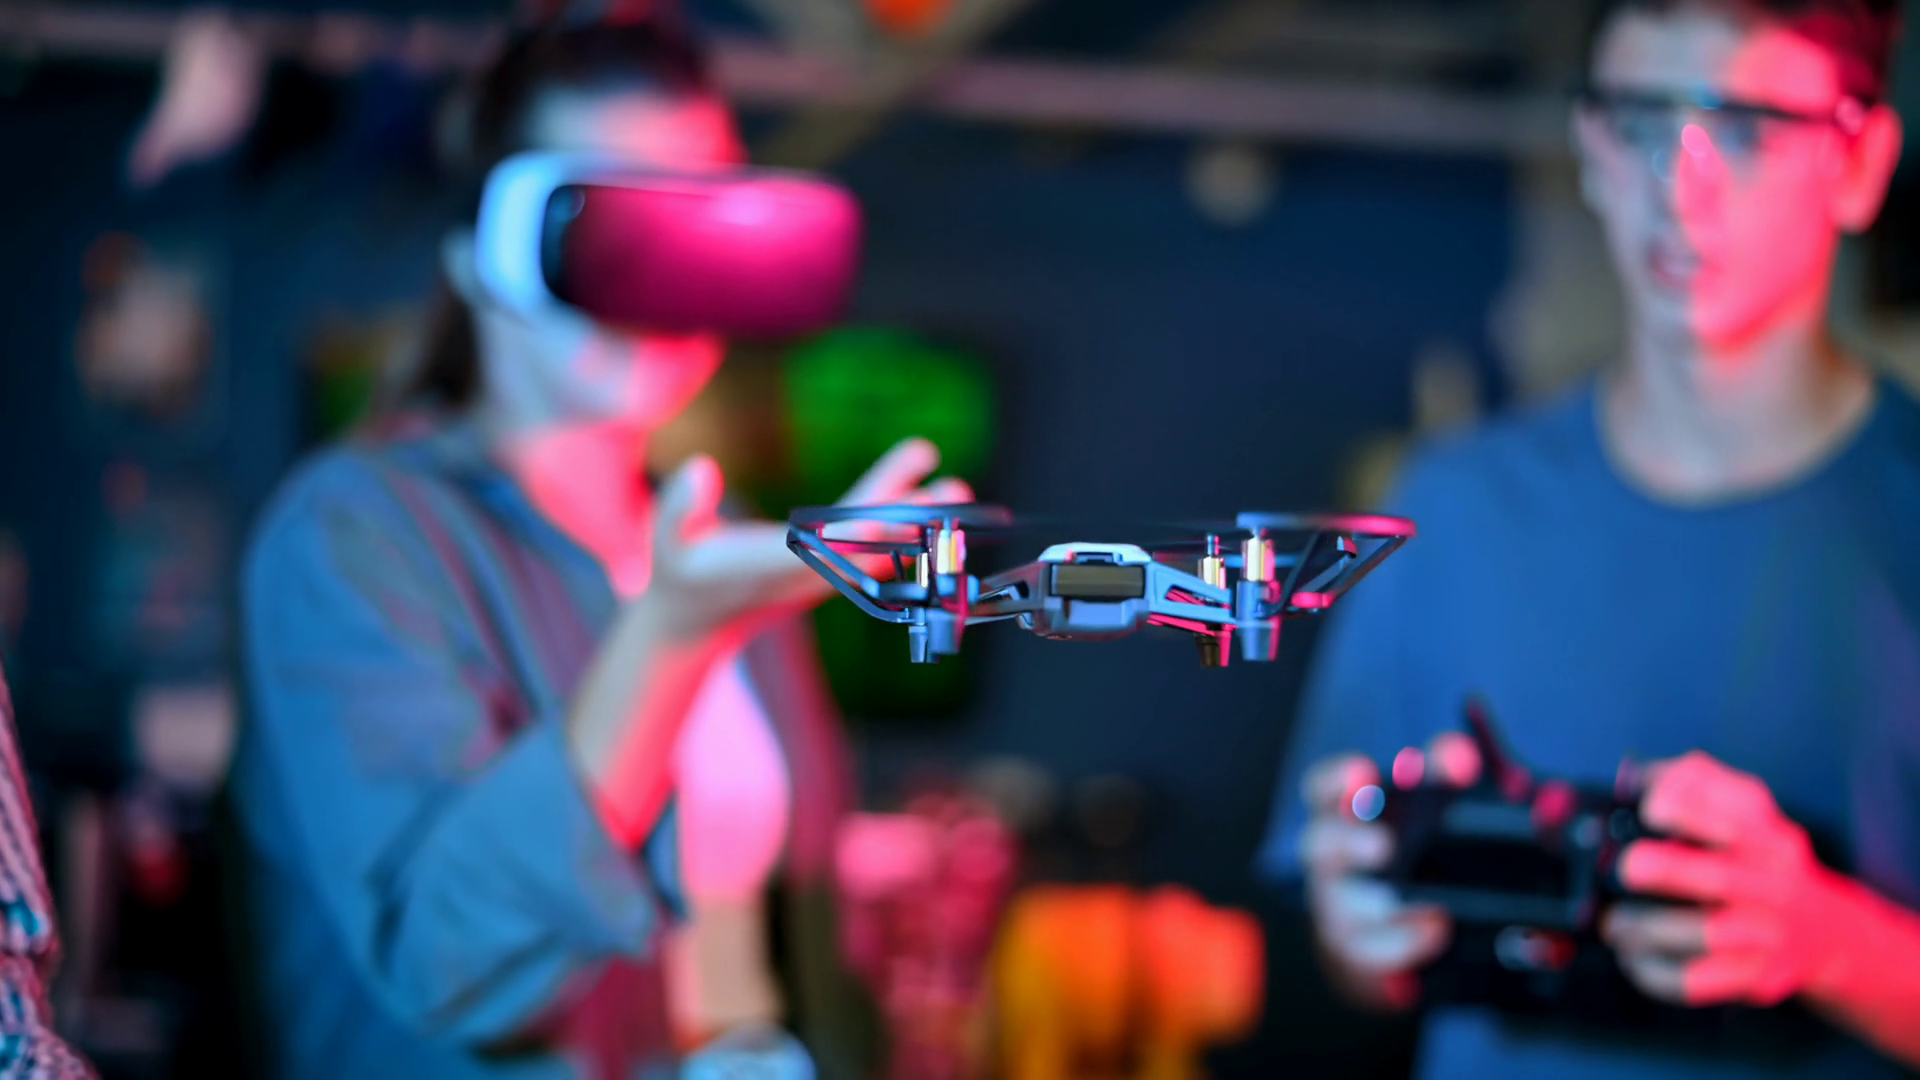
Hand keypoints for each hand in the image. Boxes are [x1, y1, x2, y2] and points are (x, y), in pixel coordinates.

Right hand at [646, 436, 969, 643]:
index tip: (891, 515)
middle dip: (911, 521)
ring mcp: (826, 569)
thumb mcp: (667, 542)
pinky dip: (897, 503)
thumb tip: (701, 469)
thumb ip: (678, 507)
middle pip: (870, 544)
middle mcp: (812, 571)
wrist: (697, 618)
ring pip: (879, 536)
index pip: (826, 552)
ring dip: (918, 512)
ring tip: (958, 485)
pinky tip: (922, 469)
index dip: (859, 534)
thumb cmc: (680, 575)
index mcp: (775, 568)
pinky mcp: (830, 560)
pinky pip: (870, 528)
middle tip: (953, 496)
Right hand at [1299, 733, 1477, 1006]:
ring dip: (1375, 908)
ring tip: (1430, 916)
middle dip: (1348, 843)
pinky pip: (1368, 953)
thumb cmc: (1414, 859)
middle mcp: (1332, 864)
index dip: (1335, 782)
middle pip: (1320, 846)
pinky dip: (1401, 944)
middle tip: (1384, 846)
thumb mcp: (1434, 808)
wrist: (1402, 936)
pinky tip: (1435, 932)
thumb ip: (1445, 775)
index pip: (1324, 793)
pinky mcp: (1357, 954)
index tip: (1362, 772)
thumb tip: (1462, 753)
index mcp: (1344, 819)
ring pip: (1340, 909)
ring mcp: (1339, 911)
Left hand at [1601, 751, 1847, 1007]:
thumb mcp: (1748, 811)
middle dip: (1668, 870)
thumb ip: (1698, 780)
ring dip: (1650, 929)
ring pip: (1708, 935)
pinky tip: (1635, 959)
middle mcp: (1771, 885)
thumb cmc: (1763, 863)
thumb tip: (1640, 773)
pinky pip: (1700, 982)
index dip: (1689, 810)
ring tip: (1616, 924)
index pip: (1736, 817)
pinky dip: (1659, 973)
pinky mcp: (1755, 976)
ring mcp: (1765, 933)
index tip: (1650, 808)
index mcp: (1768, 838)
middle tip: (1628, 866)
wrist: (1824, 933)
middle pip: (1720, 878)